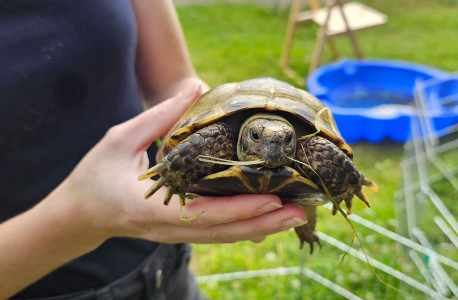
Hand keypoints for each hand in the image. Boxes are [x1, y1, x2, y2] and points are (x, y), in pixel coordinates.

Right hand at [56, 81, 306, 244]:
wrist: (80, 213)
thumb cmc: (95, 175)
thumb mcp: (119, 139)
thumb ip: (160, 116)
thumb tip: (196, 88)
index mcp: (149, 207)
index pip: (203, 213)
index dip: (240, 209)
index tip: (273, 199)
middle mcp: (167, 228)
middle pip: (222, 232)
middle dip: (263, 224)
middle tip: (300, 212)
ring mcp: (174, 234)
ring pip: (223, 237)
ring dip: (260, 228)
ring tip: (295, 216)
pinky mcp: (180, 232)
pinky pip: (216, 232)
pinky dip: (244, 227)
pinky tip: (268, 218)